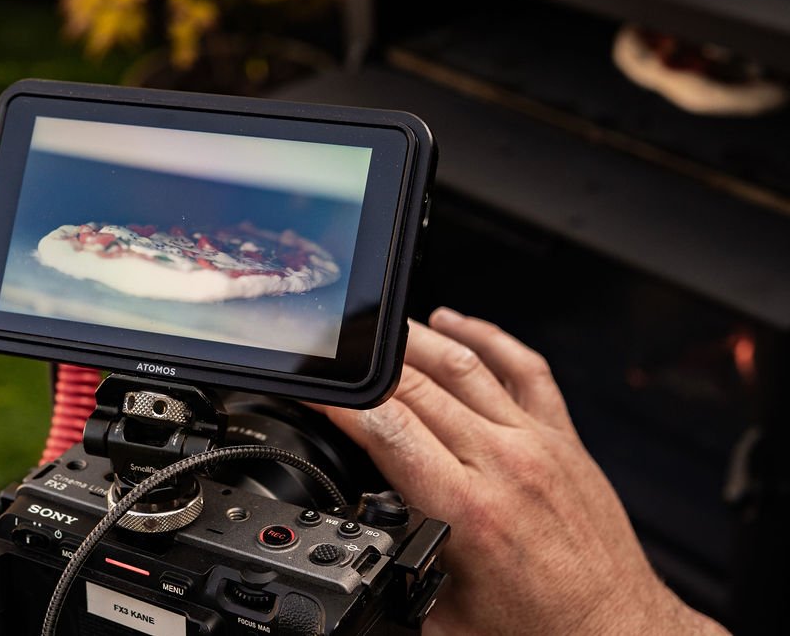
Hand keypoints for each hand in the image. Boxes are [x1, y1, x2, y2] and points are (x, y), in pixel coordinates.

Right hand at [313, 308, 727, 634]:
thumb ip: (395, 566)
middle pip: (417, 387)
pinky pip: (524, 368)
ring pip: (464, 366)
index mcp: (466, 509)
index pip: (388, 428)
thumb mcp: (442, 615)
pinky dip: (487, 336)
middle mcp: (502, 463)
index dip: (341, 402)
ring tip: (381, 328)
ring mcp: (536, 442)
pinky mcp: (562, 437)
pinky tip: (456, 323)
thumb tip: (356, 541)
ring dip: (416, 340)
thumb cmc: (539, 629)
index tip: (314, 390)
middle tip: (336, 356)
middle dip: (367, 365)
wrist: (615, 632)